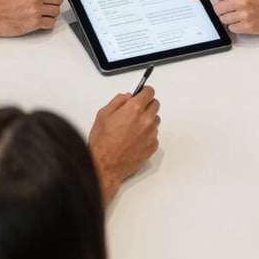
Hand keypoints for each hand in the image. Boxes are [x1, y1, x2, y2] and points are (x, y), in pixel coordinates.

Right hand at [0, 0, 68, 35]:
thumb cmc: (0, 1)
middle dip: (55, 1)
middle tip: (49, 3)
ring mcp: (36, 10)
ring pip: (56, 11)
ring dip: (51, 12)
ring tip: (41, 12)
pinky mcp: (34, 23)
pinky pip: (51, 23)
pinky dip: (47, 22)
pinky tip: (41, 20)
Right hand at [89, 85, 159, 202]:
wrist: (105, 166)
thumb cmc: (102, 143)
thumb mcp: (103, 114)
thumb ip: (118, 101)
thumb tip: (128, 96)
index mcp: (134, 109)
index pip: (149, 92)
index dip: (144, 91)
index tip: (142, 93)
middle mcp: (146, 120)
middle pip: (155, 104)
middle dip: (146, 104)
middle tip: (135, 111)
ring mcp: (151, 134)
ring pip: (155, 120)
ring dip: (147, 119)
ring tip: (132, 128)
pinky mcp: (153, 146)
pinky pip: (154, 134)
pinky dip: (147, 134)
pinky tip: (134, 139)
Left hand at [189, 0, 258, 33]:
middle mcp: (241, 0)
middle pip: (217, 8)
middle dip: (221, 9)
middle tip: (232, 8)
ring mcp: (244, 14)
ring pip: (223, 19)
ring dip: (229, 18)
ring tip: (242, 14)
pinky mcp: (247, 26)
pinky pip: (232, 28)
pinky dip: (236, 26)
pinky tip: (246, 21)